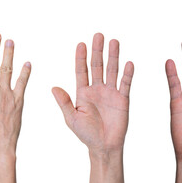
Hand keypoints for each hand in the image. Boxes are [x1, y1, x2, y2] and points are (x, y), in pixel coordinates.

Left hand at [52, 33, 133, 155]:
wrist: (104, 147)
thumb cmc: (86, 134)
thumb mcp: (72, 118)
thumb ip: (64, 102)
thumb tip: (53, 87)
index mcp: (83, 93)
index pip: (82, 71)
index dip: (81, 58)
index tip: (81, 44)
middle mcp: (97, 89)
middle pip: (97, 66)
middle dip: (98, 51)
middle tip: (98, 35)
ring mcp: (110, 93)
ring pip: (112, 71)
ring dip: (113, 57)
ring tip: (114, 42)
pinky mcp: (122, 99)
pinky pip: (125, 84)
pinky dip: (127, 74)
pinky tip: (128, 63)